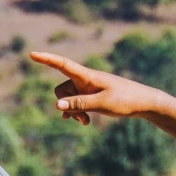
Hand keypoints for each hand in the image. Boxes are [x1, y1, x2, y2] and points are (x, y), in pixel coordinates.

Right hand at [29, 51, 173, 124]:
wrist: (144, 103)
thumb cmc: (125, 100)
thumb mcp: (102, 104)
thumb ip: (79, 104)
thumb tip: (57, 106)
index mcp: (87, 76)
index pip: (63, 64)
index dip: (46, 59)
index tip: (32, 54)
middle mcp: (85, 80)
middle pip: (62, 90)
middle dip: (65, 104)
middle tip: (81, 117)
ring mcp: (88, 88)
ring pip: (68, 99)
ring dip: (72, 111)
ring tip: (85, 122)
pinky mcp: (92, 96)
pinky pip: (76, 104)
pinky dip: (77, 112)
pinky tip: (85, 122)